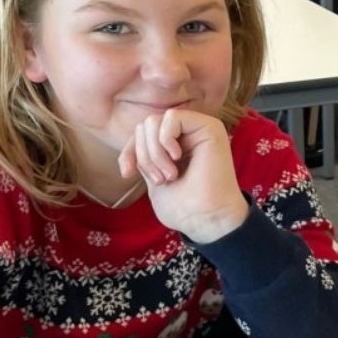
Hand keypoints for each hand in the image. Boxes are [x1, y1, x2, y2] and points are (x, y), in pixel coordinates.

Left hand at [118, 108, 249, 244]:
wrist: (206, 219)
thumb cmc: (185, 207)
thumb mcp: (153, 177)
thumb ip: (146, 157)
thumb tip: (133, 144)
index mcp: (176, 146)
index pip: (141, 135)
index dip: (129, 152)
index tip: (128, 174)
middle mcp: (188, 134)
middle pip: (145, 126)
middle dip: (144, 155)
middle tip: (161, 180)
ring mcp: (199, 129)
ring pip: (154, 122)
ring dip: (154, 152)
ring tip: (169, 175)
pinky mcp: (209, 127)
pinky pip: (171, 118)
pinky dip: (165, 139)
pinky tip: (177, 158)